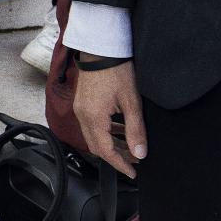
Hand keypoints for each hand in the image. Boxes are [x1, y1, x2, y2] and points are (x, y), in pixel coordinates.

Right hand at [72, 63, 147, 178]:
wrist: (101, 48)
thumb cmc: (116, 71)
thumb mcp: (132, 102)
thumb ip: (135, 130)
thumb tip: (139, 153)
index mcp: (93, 118)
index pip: (106, 151)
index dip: (120, 164)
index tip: (133, 173)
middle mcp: (83, 116)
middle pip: (97, 146)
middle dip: (116, 156)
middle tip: (134, 162)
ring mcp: (80, 108)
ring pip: (94, 136)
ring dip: (111, 144)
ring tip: (130, 147)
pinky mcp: (83, 102)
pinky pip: (92, 125)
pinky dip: (106, 132)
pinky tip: (120, 129)